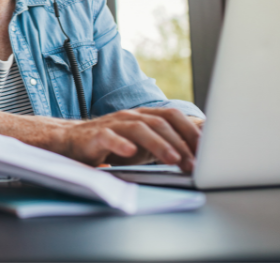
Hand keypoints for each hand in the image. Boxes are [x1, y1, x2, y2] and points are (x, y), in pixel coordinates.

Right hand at [56, 108, 200, 172]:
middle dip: (179, 143)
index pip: (172, 116)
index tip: (206, 149)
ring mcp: (112, 125)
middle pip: (159, 123)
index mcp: (143, 116)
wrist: (73, 141)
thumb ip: (165, 143)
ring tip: (172, 160)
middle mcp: (130, 117)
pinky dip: (120, 144)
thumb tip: (198, 152)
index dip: (190, 130)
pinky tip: (130, 153)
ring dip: (159, 144)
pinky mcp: (95, 136)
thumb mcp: (142, 144)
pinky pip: (109, 137)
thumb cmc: (113, 144)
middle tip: (192, 164)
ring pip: (139, 128)